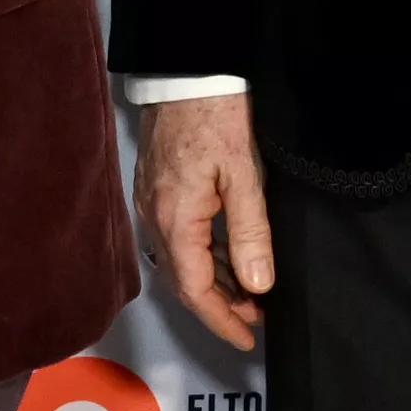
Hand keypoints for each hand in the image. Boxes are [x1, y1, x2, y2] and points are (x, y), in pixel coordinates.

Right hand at [136, 94, 273, 353]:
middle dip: (221, 306)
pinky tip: (228, 256)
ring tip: (250, 292)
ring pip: (181, 261)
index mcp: (176, 220)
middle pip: (185, 281)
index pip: (196, 290)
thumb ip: (250, 233)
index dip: (222, 320)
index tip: (248, 339)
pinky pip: (177, 238)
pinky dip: (203, 257)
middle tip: (258, 318)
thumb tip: (258, 285)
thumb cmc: (216, 116)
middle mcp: (155, 218)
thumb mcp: (244, 175)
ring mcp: (152, 204)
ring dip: (214, 282)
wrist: (187, 72)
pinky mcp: (156, 189)